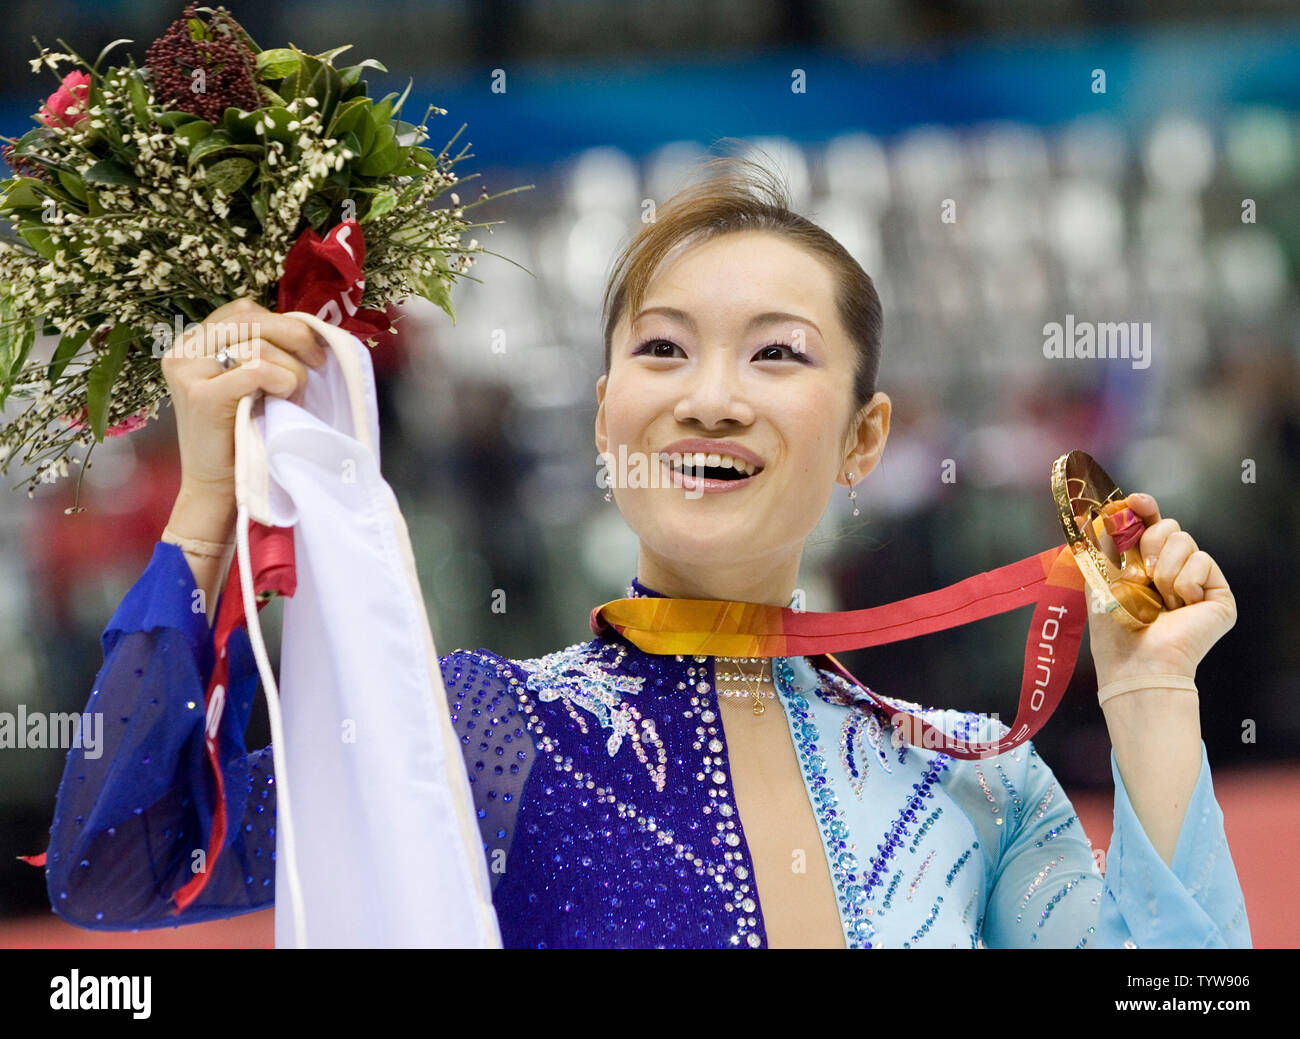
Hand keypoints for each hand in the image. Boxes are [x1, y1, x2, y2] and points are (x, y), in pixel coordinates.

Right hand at [160, 296, 327, 498]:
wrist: (218, 488)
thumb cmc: (243, 434)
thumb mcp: (250, 382)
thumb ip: (262, 350)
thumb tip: (305, 327)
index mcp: (192, 342)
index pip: (244, 311)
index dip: (282, 323)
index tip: (309, 348)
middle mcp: (182, 350)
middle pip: (250, 318)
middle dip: (295, 337)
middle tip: (318, 362)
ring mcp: (187, 370)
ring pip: (257, 344)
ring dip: (291, 369)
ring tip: (292, 395)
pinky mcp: (202, 394)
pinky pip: (257, 368)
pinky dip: (282, 381)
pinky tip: (282, 398)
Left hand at [1086, 492, 1236, 685]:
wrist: (1137, 659)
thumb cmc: (1115, 627)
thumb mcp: (1100, 577)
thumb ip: (1104, 544)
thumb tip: (1101, 512)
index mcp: (1143, 565)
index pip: (1149, 525)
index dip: (1144, 508)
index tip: (1135, 500)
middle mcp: (1171, 570)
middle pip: (1169, 526)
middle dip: (1149, 544)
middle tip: (1140, 574)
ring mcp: (1196, 581)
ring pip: (1186, 540)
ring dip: (1164, 569)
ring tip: (1160, 600)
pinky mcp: (1218, 593)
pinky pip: (1203, 561)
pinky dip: (1185, 582)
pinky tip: (1181, 607)